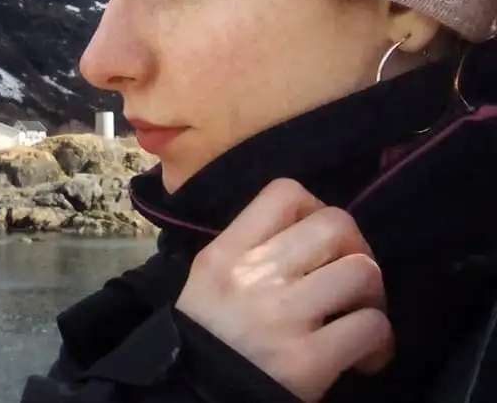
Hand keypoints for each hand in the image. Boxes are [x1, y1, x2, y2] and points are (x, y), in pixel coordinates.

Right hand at [175, 178, 393, 402]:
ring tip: (358, 316)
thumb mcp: (210, 279)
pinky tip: (363, 356)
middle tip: (348, 278)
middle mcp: (256, 275)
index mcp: (227, 252)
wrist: (197, 395)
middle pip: (337, 224)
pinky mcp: (310, 359)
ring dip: (373, 296)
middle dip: (356, 249)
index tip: (316, 242)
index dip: (316, 209)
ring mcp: (284, 316)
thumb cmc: (208, 335)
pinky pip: (372, 326)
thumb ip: (249, 249)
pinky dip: (379, 342)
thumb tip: (306, 233)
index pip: (285, 193)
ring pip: (364, 271)